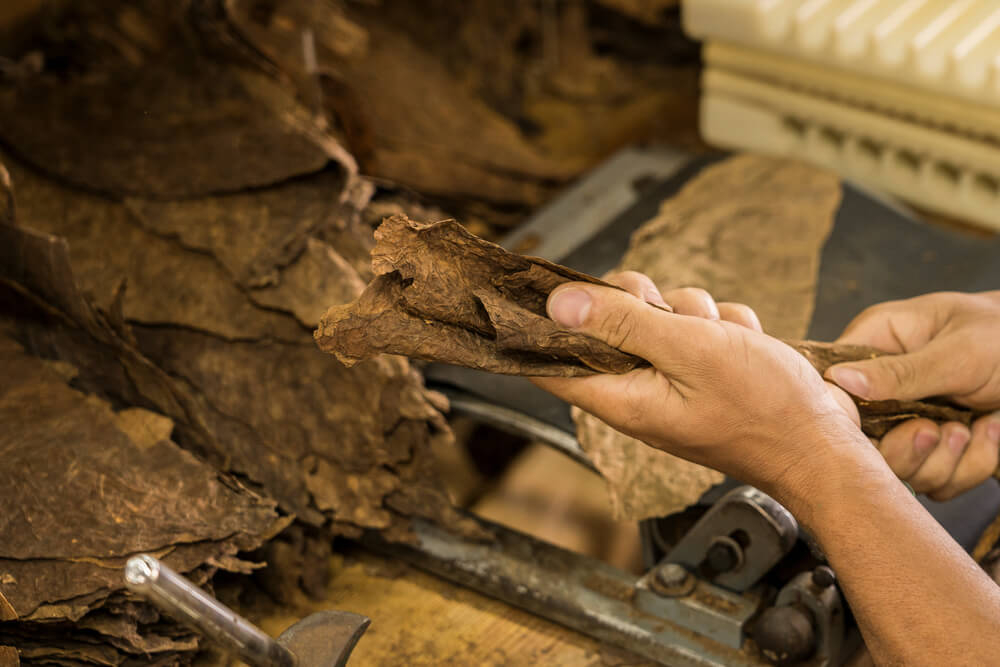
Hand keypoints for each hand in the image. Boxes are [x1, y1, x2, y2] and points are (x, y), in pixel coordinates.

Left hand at [531, 272, 874, 504]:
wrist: (825, 444)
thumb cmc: (764, 409)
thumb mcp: (690, 351)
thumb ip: (623, 324)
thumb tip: (558, 304)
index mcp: (620, 397)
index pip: (549, 364)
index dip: (541, 325)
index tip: (548, 288)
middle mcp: (638, 391)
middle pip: (606, 324)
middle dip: (642, 302)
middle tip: (672, 313)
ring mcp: (670, 381)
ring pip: (657, 318)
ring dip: (694, 315)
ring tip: (725, 340)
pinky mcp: (701, 373)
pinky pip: (695, 328)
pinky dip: (722, 328)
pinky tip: (744, 346)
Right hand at [826, 291, 999, 499]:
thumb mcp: (958, 351)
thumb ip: (900, 372)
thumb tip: (839, 380)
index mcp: (876, 343)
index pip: (833, 388)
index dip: (848, 417)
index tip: (885, 427)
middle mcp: (884, 386)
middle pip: (861, 442)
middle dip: (906, 449)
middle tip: (938, 430)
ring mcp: (909, 418)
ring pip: (901, 470)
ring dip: (945, 460)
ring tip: (972, 427)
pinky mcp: (937, 447)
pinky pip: (937, 481)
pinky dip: (970, 466)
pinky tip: (989, 431)